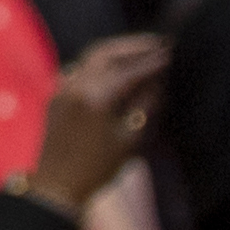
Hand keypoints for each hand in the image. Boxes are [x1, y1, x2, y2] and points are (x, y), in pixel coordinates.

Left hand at [29, 35, 165, 210]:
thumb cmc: (98, 168)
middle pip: (107, 52)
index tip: (172, 52)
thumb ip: (145, 106)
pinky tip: (112, 66)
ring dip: (116, 51)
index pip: (131, 70)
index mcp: (97, 97)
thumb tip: (158, 82)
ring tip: (139, 51)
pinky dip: (98, 61)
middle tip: (158, 42)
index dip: (153, 60)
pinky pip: (79, 68)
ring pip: (90, 57)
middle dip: (134, 46)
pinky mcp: (56, 95)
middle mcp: (77, 86)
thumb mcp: (130, 140)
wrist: (57, 186)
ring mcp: (63, 88)